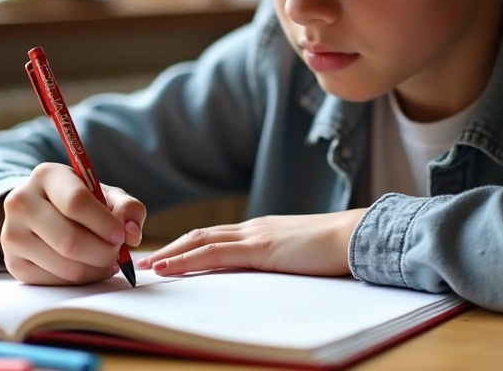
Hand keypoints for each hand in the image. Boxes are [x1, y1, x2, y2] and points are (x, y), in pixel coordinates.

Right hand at [0, 162, 145, 284]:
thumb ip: (127, 207)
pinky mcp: (13, 263)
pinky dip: (80, 279)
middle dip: (104, 252)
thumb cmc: (80, 202)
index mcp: (46, 175)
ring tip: (106, 261)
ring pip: (65, 265)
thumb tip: (132, 233)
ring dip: (95, 269)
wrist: (41, 214)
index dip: (105, 224)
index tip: (121, 235)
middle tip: (116, 253)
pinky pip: (55, 281)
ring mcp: (12, 234)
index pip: (76, 203)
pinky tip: (87, 268)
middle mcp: (21, 202)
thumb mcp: (104, 195)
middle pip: (70, 240)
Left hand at [137, 209, 367, 277]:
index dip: (190, 245)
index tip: (169, 256)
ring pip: (201, 241)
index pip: (217, 235)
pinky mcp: (259, 248)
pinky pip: (214, 253)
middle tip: (146, 261)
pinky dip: (187, 259)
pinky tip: (168, 267)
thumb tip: (272, 274)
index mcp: (263, 230)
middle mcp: (253, 228)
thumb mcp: (302, 256)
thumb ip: (282, 261)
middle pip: (202, 234)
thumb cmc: (337, 250)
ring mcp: (255, 235)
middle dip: (172, 248)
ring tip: (147, 266)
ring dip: (171, 253)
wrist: (356, 237)